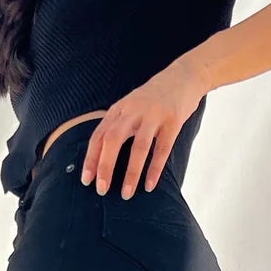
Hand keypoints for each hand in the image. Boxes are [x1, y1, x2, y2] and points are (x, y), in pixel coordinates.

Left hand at [81, 62, 206, 197]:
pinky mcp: (173, 120)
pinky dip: (155, 169)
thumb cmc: (154, 98)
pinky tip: (149, 185)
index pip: (99, 136)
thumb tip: (102, 157)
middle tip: (101, 190)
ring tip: (125, 193)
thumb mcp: (130, 106)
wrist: (184, 76)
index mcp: (119, 109)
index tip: (86, 180)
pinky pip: (163, 148)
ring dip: (131, 172)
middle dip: (104, 166)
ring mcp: (154, 114)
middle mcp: (133, 110)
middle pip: (113, 139)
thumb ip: (117, 125)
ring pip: (139, 146)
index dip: (91, 158)